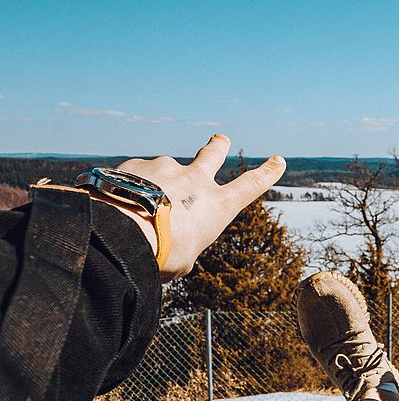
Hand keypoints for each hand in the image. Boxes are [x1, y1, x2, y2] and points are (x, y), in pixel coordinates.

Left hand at [97, 134, 285, 281]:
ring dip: (159, 181)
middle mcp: (195, 180)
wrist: (119, 234)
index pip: (250, 186)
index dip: (267, 173)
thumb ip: (185, 245)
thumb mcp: (182, 261)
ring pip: (166, 170)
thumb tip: (173, 238)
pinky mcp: (136, 165)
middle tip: (221, 139)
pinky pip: (136, 174)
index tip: (278, 161)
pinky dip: (131, 185)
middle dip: (218, 146)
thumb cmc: (159, 254)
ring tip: (139, 203)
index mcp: (216, 206)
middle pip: (212, 154)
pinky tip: (119, 200)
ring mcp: (166, 168)